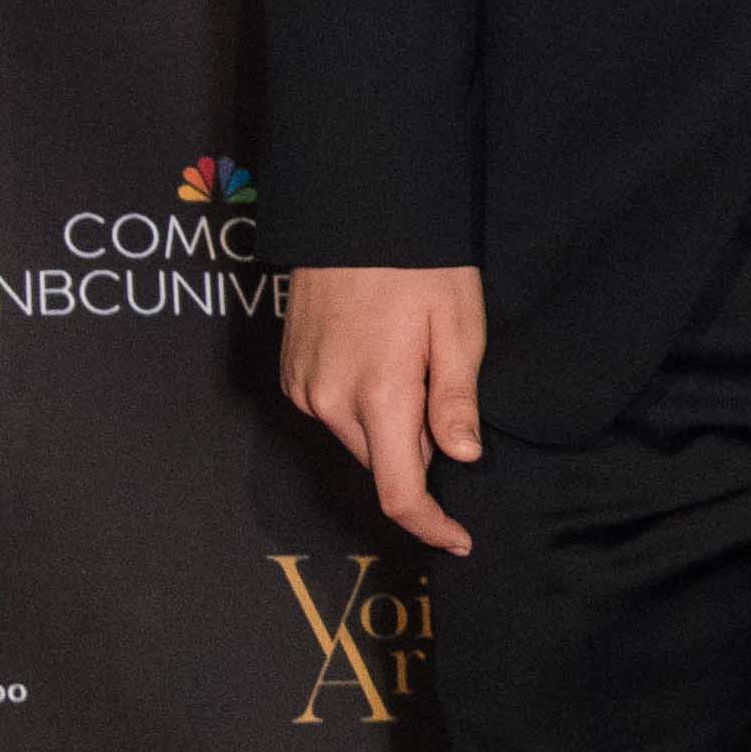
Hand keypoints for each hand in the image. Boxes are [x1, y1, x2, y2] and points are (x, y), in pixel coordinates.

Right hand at [282, 264, 488, 558]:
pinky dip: (359, 402)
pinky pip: (332, 411)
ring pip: (357, 438)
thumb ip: (456, 400)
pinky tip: (375, 354)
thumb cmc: (417, 264)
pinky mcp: (290, 373)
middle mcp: (331, 401)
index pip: (401, 492)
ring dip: (387, 422)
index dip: (431, 524)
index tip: (458, 539)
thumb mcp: (458, 327)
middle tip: (439, 385)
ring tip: (405, 357)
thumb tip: (460, 458)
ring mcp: (304, 387)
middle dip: (417, 447)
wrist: (355, 212)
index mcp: (380, 395)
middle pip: (383, 462)